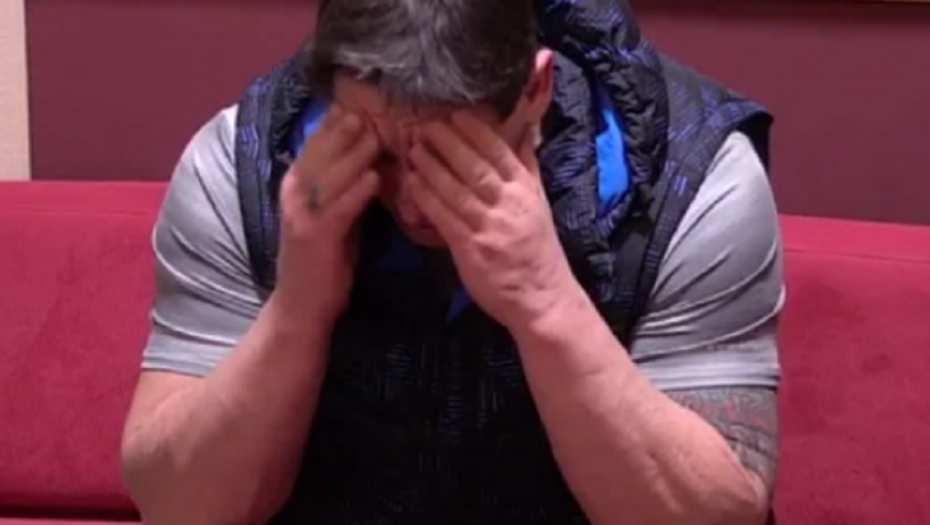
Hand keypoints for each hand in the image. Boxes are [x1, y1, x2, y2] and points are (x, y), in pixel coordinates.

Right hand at [272, 106, 379, 328]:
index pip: (316, 144)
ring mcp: (302, 215)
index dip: (338, 123)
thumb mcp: (332, 214)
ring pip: (330, 174)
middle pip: (321, 152)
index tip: (364, 102)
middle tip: (373, 108)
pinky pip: (339, 208)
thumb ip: (344, 186)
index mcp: (297, 185)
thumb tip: (370, 156)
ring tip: (378, 134)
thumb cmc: (323, 259)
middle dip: (346, 130)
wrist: (301, 306)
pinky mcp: (316, 236)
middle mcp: (295, 194)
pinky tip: (375, 178)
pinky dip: (357, 191)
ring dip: (354, 153)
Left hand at [407, 112, 583, 330]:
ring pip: (456, 189)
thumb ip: (527, 167)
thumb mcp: (539, 203)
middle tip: (426, 125)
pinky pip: (444, 217)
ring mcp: (490, 227)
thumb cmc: (537, 249)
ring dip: (432, 167)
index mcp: (526, 190)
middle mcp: (509, 204)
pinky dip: (427, 198)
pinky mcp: (471, 249)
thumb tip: (522, 131)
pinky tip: (413, 184)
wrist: (542, 297)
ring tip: (414, 149)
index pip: (500, 152)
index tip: (455, 115)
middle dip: (448, 143)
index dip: (475, 131)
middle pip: (475, 166)